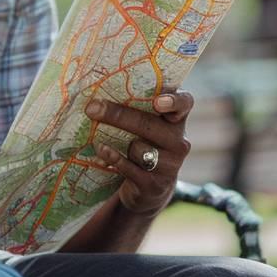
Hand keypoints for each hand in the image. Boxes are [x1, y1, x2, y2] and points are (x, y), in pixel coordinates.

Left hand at [87, 87, 193, 215]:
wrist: (149, 187)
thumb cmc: (142, 142)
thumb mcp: (144, 123)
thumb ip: (132, 105)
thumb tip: (95, 88)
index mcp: (176, 119)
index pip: (184, 103)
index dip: (174, 101)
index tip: (158, 102)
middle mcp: (178, 141)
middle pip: (149, 124)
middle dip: (118, 115)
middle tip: (92, 108)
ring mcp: (170, 164)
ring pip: (138, 147)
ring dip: (115, 140)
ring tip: (96, 137)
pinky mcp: (155, 184)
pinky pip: (130, 167)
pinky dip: (113, 158)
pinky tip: (102, 150)